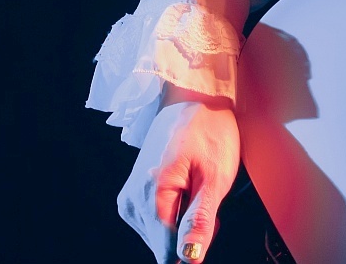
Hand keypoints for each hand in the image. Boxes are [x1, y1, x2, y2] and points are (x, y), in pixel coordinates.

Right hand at [118, 96, 239, 261]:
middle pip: (164, 244)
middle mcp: (132, 201)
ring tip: (198, 187)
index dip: (194, 245)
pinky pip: (156, 221)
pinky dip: (176, 212)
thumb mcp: (215, 176)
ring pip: (160, 235)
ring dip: (184, 221)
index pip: (167, 252)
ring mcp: (129, 198)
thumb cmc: (209, 129)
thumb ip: (200, 221)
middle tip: (208, 198)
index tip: (210, 223)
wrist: (194, 98)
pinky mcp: (133, 195)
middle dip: (190, 231)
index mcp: (151, 196)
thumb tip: (189, 258)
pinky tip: (187, 188)